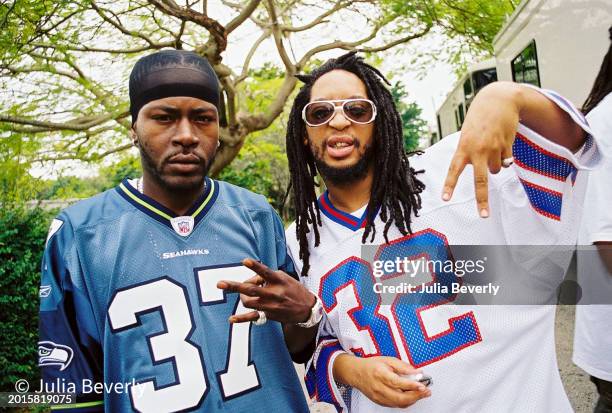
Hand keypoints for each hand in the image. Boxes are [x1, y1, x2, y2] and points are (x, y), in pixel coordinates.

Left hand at [216, 258, 315, 323]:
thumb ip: (267, 277)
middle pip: (251, 289)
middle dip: (235, 286)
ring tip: (243, 293)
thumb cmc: (292, 289)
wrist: (306, 309)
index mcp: (279, 280)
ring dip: (242, 296)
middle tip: (220, 283)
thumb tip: (249, 280)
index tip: (245, 260)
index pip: (265, 272)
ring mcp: (271, 305)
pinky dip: (241, 319)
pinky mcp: (269, 315)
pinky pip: (252, 317)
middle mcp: (274, 293)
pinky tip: (231, 319)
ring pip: (248, 301)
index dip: (255, 267)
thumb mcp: (284, 278)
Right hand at [334, 354, 430, 407]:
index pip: (398, 382)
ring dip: (413, 400)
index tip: (422, 385)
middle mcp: (379, 387)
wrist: (356, 373)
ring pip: (399, 403)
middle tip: (426, 391)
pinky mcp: (379, 401)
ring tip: (421, 394)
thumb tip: (417, 371)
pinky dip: (405, 401)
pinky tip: (411, 396)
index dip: (411, 385)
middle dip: (416, 395)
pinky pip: (395, 405)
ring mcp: (379, 396)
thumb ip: (403, 366)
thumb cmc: (371, 365)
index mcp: (380, 374)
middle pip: (400, 397)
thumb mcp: (387, 360)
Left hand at [442, 82, 519, 217]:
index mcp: (463, 147)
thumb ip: (473, 153)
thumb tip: (495, 171)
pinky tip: (503, 141)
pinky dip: (506, 157)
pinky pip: (507, 162)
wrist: (499, 100)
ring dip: (495, 164)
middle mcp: (478, 150)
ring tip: (492, 146)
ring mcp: (494, 148)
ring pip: (496, 170)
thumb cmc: (479, 119)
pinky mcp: (508, 146)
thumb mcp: (468, 135)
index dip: (450, 185)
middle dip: (482, 199)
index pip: (454, 169)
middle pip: (480, 180)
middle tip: (483, 215)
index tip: (445, 198)